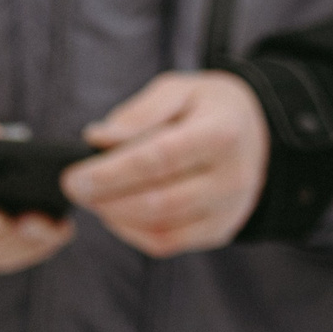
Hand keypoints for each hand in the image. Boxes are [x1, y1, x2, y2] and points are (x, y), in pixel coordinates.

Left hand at [63, 72, 267, 257]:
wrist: (260, 135)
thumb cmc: (210, 108)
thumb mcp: (182, 89)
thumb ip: (141, 111)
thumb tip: (98, 138)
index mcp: (223, 133)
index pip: (161, 158)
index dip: (112, 172)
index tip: (72, 176)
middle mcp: (232, 176)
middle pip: (158, 201)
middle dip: (106, 199)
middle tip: (74, 188)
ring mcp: (228, 209)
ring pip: (159, 228)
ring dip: (115, 216)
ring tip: (95, 196)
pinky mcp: (219, 230)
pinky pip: (165, 243)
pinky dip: (131, 231)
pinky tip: (118, 211)